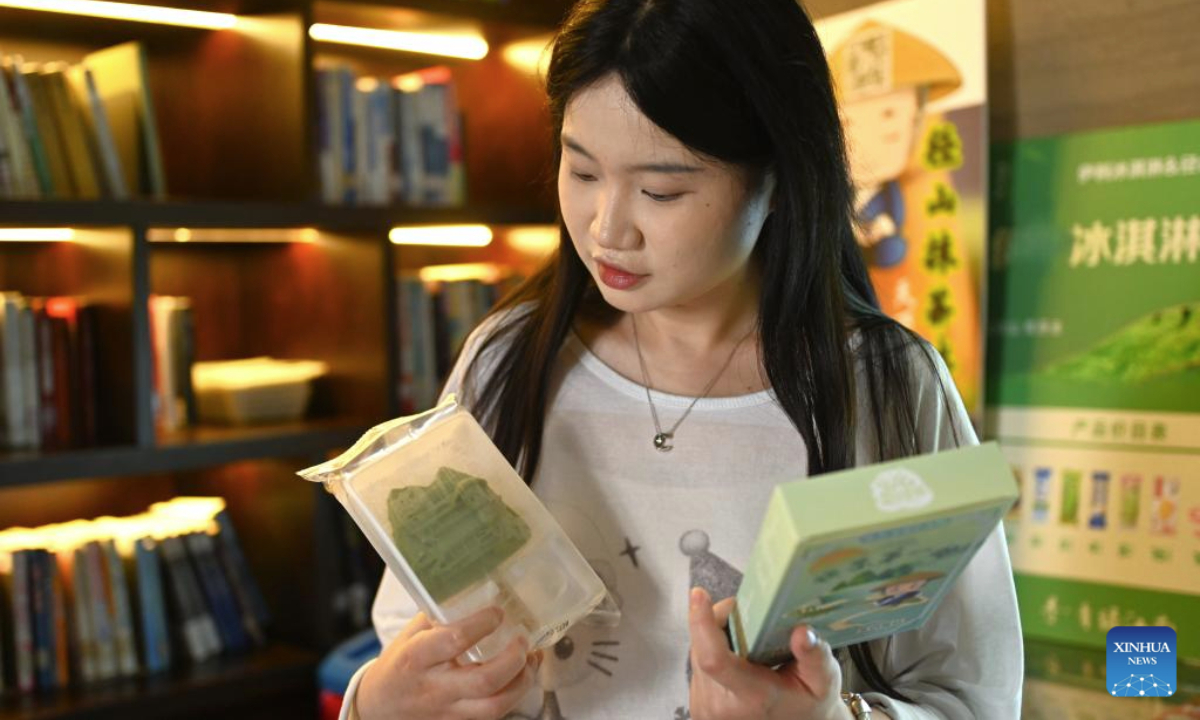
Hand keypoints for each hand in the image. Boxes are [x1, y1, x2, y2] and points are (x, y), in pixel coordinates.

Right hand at [356, 607, 541, 719]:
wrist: (380, 706)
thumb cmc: (399, 663)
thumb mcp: (411, 634)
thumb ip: (440, 616)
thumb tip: (477, 591)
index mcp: (417, 658)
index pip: (454, 641)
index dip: (483, 624)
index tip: (498, 612)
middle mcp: (434, 688)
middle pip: (484, 680)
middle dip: (513, 658)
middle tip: (522, 639)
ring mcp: (448, 711)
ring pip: (495, 706)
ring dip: (522, 681)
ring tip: (532, 659)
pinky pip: (494, 715)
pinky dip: (514, 695)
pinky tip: (522, 677)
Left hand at [687, 588, 851, 719]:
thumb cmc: (809, 703)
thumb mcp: (824, 681)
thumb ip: (816, 657)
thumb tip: (803, 631)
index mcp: (753, 696)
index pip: (714, 659)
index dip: (701, 623)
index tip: (699, 594)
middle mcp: (721, 705)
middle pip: (703, 646)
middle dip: (721, 620)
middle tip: (752, 616)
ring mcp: (706, 707)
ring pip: (697, 651)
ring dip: (717, 635)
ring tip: (750, 638)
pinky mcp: (698, 705)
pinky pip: (697, 664)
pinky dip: (714, 651)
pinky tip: (739, 656)